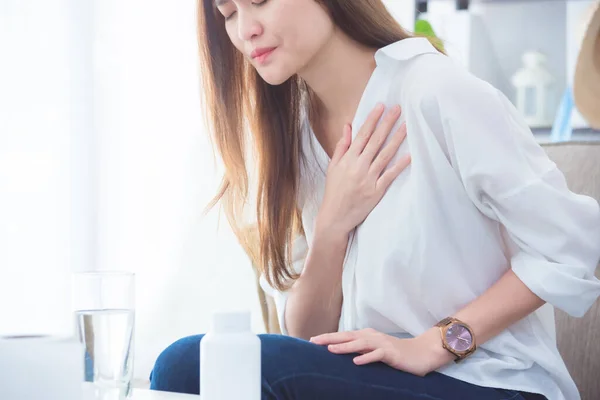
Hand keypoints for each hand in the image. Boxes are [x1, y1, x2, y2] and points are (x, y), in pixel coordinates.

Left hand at [310, 328, 453, 376]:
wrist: (421, 353)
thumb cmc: (397, 353)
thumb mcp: (376, 350)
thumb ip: (362, 350)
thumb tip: (343, 352)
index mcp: (367, 335)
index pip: (345, 335)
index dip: (329, 337)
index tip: (312, 340)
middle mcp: (372, 337)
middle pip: (348, 336)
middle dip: (330, 338)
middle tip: (313, 341)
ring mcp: (382, 344)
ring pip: (360, 344)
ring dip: (344, 346)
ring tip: (330, 350)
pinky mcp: (391, 353)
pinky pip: (377, 355)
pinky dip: (366, 358)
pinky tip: (356, 362)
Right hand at [316, 104, 410, 237]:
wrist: (335, 217)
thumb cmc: (334, 191)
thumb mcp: (333, 167)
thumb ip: (342, 146)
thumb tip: (348, 126)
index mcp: (348, 159)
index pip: (362, 135)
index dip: (372, 119)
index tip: (381, 106)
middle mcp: (359, 167)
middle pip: (376, 141)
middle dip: (387, 123)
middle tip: (398, 109)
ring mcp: (368, 179)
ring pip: (385, 155)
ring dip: (397, 139)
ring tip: (407, 126)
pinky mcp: (376, 191)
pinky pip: (390, 175)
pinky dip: (399, 165)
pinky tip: (409, 155)